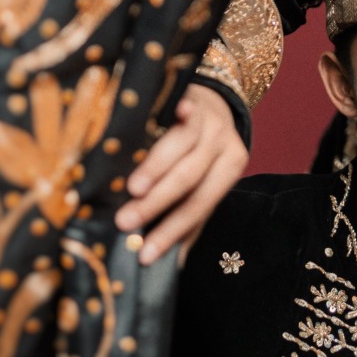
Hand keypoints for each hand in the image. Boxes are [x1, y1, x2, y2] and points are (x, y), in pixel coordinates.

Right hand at [115, 85, 248, 264]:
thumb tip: (173, 263)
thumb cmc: (201, 149)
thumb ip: (191, 214)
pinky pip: (178, 108)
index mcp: (231, 167)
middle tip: (126, 222)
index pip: (201, 204)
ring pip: (182, 146)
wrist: (213, 96)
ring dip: (156, 169)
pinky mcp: (190, 93)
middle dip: (158, 204)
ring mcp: (207, 117)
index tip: (145, 255)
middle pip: (191, 178)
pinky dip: (172, 115)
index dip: (173, 231)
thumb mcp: (205, 179)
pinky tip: (159, 120)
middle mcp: (223, 142)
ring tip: (132, 188)